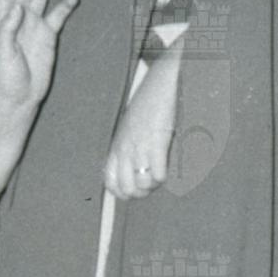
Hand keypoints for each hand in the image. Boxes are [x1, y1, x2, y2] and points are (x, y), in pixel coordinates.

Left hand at [0, 0, 78, 126]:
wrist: (17, 99)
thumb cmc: (4, 78)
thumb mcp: (1, 54)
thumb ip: (7, 30)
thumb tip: (16, 7)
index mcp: (4, 18)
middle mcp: (19, 18)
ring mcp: (34, 26)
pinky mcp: (47, 38)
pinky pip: (58, 17)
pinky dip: (65, 6)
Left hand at [103, 56, 179, 199]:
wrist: (161, 83)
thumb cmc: (149, 106)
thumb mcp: (131, 129)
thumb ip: (129, 148)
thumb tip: (136, 169)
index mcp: (117, 146)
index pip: (110, 182)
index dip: (122, 192)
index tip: (135, 190)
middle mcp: (124, 148)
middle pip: (126, 189)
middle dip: (141, 193)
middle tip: (151, 184)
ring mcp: (139, 146)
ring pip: (141, 185)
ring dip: (153, 185)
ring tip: (160, 175)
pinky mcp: (156, 142)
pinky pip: (157, 175)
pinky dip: (163, 176)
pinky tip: (167, 167)